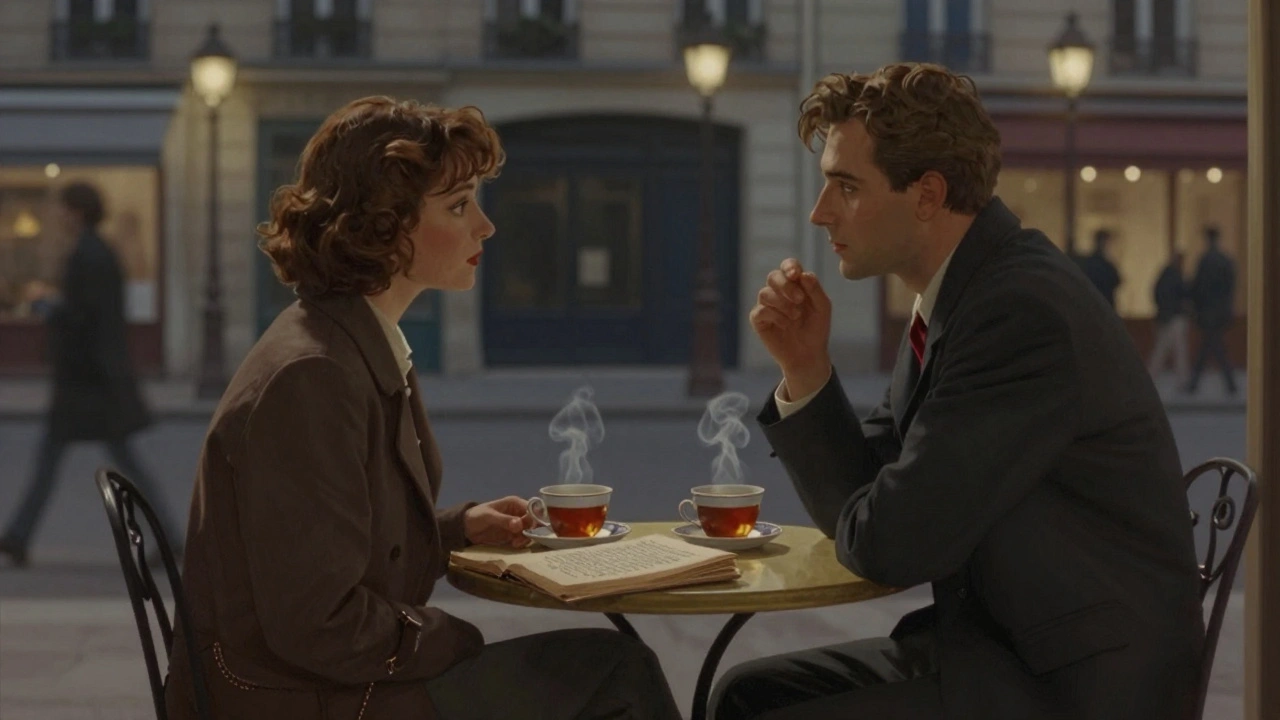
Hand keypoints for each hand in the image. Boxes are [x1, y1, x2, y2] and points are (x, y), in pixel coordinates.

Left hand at [464, 496, 534, 547]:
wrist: (465, 528)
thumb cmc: (476, 516)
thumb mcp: (489, 517)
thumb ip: (504, 520)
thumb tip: (519, 524)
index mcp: (515, 503)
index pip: (532, 509)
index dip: (536, 518)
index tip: (534, 528)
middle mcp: (518, 513)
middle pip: (533, 521)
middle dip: (530, 530)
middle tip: (522, 537)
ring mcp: (516, 525)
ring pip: (529, 531)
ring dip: (525, 538)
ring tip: (515, 543)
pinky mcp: (512, 535)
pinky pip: (522, 539)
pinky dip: (521, 543)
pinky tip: (514, 545)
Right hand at [749, 258, 832, 394]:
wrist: (808, 354)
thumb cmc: (816, 329)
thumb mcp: (822, 308)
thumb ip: (815, 290)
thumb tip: (803, 275)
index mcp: (795, 285)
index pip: (788, 266)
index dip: (789, 267)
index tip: (795, 275)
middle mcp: (778, 292)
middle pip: (773, 276)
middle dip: (786, 285)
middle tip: (799, 299)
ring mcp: (767, 306)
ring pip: (764, 293)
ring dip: (782, 303)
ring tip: (796, 317)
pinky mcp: (758, 320)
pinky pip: (760, 311)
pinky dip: (775, 316)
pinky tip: (785, 324)